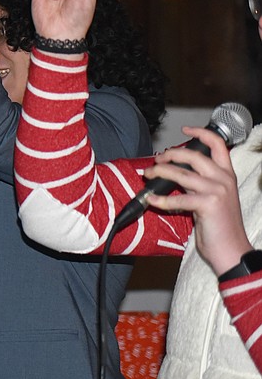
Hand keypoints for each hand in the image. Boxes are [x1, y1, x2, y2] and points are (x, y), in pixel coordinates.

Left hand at [142, 126, 253, 275]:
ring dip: (159, 172)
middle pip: (193, 155)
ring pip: (181, 173)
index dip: (201, 133)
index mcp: (227, 175)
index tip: (185, 129)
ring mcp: (217, 191)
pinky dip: (160, 199)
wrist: (231, 250)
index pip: (218, 145)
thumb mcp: (212, 197)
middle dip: (169, 155)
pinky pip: (177, 198)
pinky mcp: (209, 204)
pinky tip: (151, 199)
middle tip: (156, 161)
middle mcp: (224, 179)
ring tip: (147, 176)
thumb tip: (173, 172)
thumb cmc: (219, 225)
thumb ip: (198, 183)